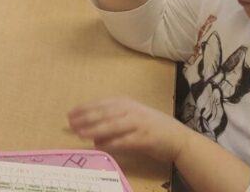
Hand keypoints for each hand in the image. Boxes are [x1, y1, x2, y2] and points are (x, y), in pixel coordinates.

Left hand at [68, 97, 192, 164]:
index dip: (84, 108)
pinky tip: (99, 146)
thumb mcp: (131, 120)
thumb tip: (93, 136)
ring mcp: (138, 124)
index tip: (70, 113)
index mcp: (126, 103)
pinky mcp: (144, 138)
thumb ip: (112, 125)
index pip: (100, 104)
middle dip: (85, 118)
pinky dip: (111, 143)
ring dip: (94, 130)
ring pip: (111, 125)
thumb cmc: (152, 128)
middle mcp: (131, 110)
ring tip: (80, 134)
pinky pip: (124, 141)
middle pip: (103, 113)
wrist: (179, 139)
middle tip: (70, 124)